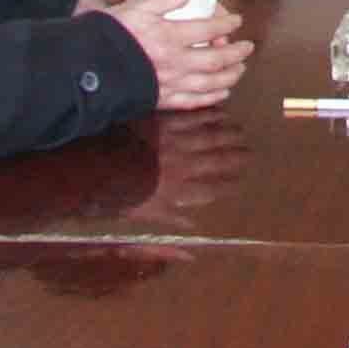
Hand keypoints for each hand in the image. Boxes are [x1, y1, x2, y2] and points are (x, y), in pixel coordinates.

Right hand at [89, 0, 253, 110]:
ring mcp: (168, 83)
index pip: (208, 29)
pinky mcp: (160, 100)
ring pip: (208, 82)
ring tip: (241, 70)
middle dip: (236, 53)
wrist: (85, 66)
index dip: (226, 23)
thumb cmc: (109, 33)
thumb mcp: (135, 7)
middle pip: (215, 59)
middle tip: (248, 47)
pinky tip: (222, 93)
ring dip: (229, 76)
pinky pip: (192, 101)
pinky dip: (211, 97)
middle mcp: (173, 62)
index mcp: (168, 36)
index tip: (237, 20)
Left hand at [123, 110, 251, 231]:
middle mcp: (183, 165)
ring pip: (209, 136)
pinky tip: (220, 113)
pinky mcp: (165, 124)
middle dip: (235, 156)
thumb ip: (171, 224)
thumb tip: (193, 234)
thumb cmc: (119, 195)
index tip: (239, 182)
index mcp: (178, 190)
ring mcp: (175, 142)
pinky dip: (208, 115)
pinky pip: (192, 118)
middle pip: (216, 160)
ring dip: (227, 134)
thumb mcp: (144, 216)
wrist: (97, 165)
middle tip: (251, 153)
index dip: (227, 185)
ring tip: (241, 131)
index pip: (210, 189)